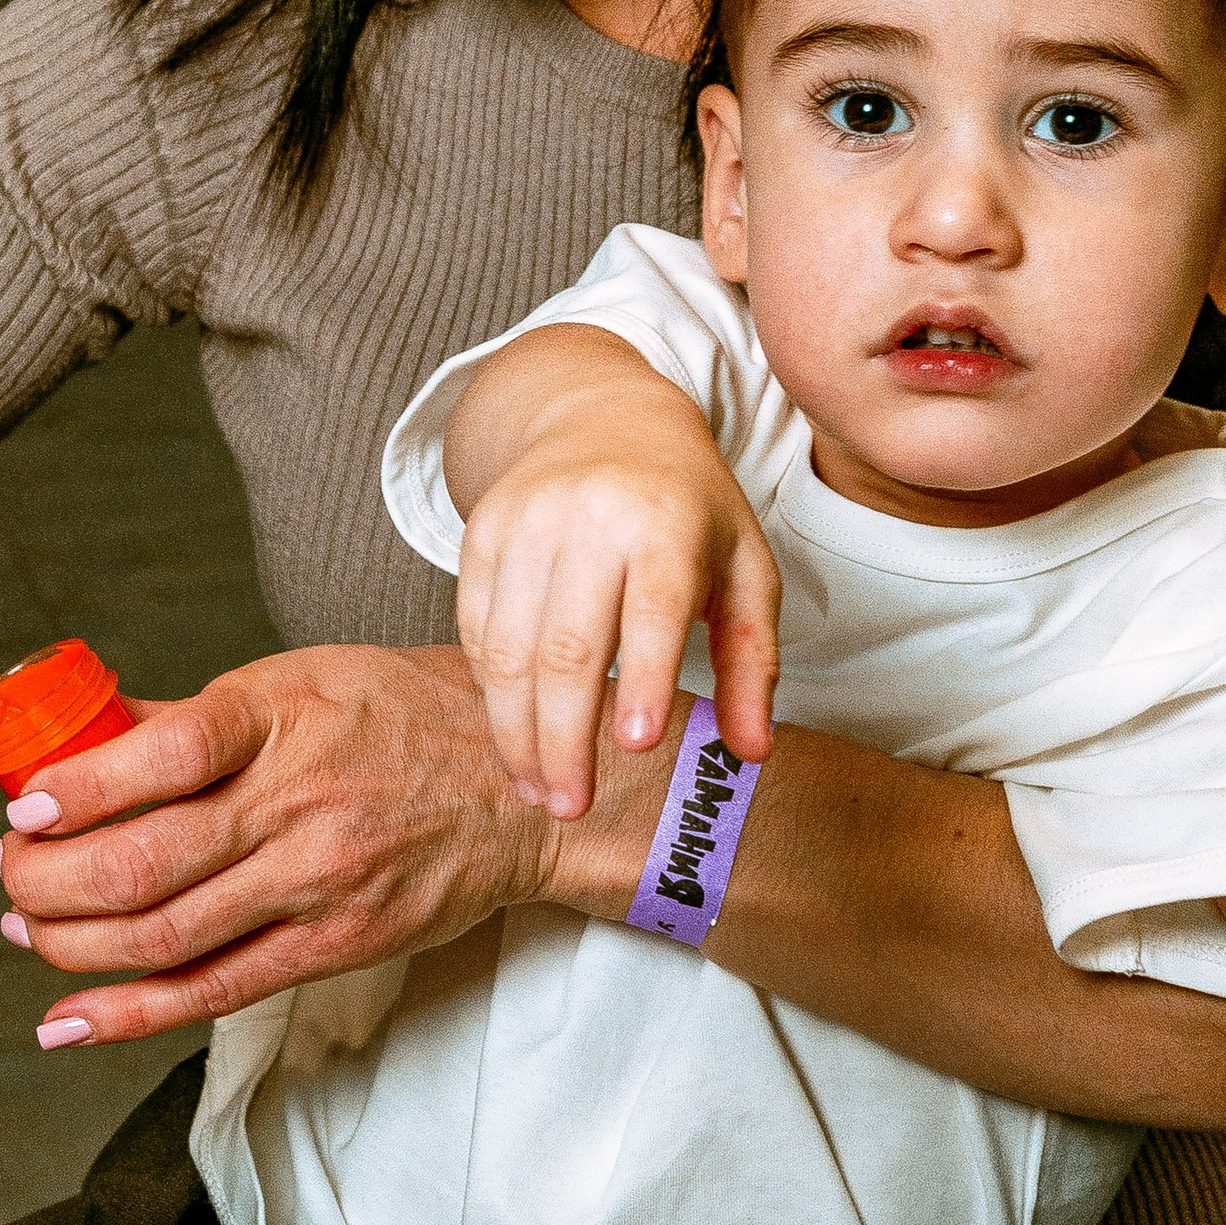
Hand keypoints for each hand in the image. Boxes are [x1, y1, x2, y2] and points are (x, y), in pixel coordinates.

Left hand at [0, 644, 593, 1046]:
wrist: (522, 785)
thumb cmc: (406, 715)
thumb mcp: (303, 679)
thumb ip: (192, 718)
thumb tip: (80, 741)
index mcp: (288, 715)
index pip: (167, 752)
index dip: (77, 789)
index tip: (22, 806)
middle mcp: (302, 801)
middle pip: (142, 864)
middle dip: (43, 881)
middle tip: (10, 870)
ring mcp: (319, 881)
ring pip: (160, 936)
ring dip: (66, 943)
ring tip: (28, 926)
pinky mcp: (334, 944)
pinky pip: (211, 992)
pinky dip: (123, 1015)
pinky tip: (65, 1020)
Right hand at [452, 354, 777, 818]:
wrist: (606, 418)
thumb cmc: (690, 510)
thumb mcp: (744, 568)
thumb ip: (752, 661)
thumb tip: (753, 754)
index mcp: (666, 520)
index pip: (652, 606)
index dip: (641, 676)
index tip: (635, 746)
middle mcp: (589, 514)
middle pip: (565, 643)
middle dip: (563, 738)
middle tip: (572, 806)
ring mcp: (525, 520)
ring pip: (505, 646)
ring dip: (516, 731)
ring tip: (538, 791)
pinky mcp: (481, 531)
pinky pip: (472, 626)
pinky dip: (489, 690)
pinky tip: (513, 734)